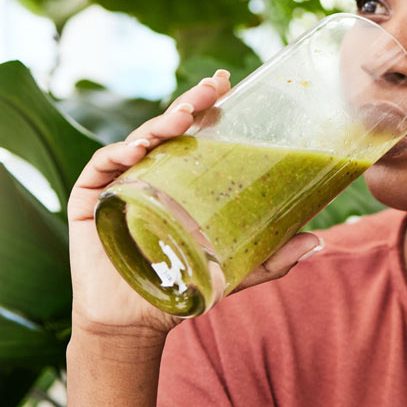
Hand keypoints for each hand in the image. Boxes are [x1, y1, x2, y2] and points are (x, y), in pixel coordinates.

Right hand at [65, 70, 324, 342]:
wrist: (133, 321)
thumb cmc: (180, 289)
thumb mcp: (232, 270)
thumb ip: (271, 258)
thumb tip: (317, 240)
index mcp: (178, 180)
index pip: (194, 135)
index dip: (207, 107)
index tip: (227, 84)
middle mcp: (147, 173)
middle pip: (167, 128)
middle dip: (189, 103)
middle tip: (211, 88)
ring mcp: (117, 183)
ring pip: (137, 141)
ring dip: (157, 125)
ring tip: (179, 118)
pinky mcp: (89, 199)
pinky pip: (101, 167)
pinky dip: (117, 154)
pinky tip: (136, 149)